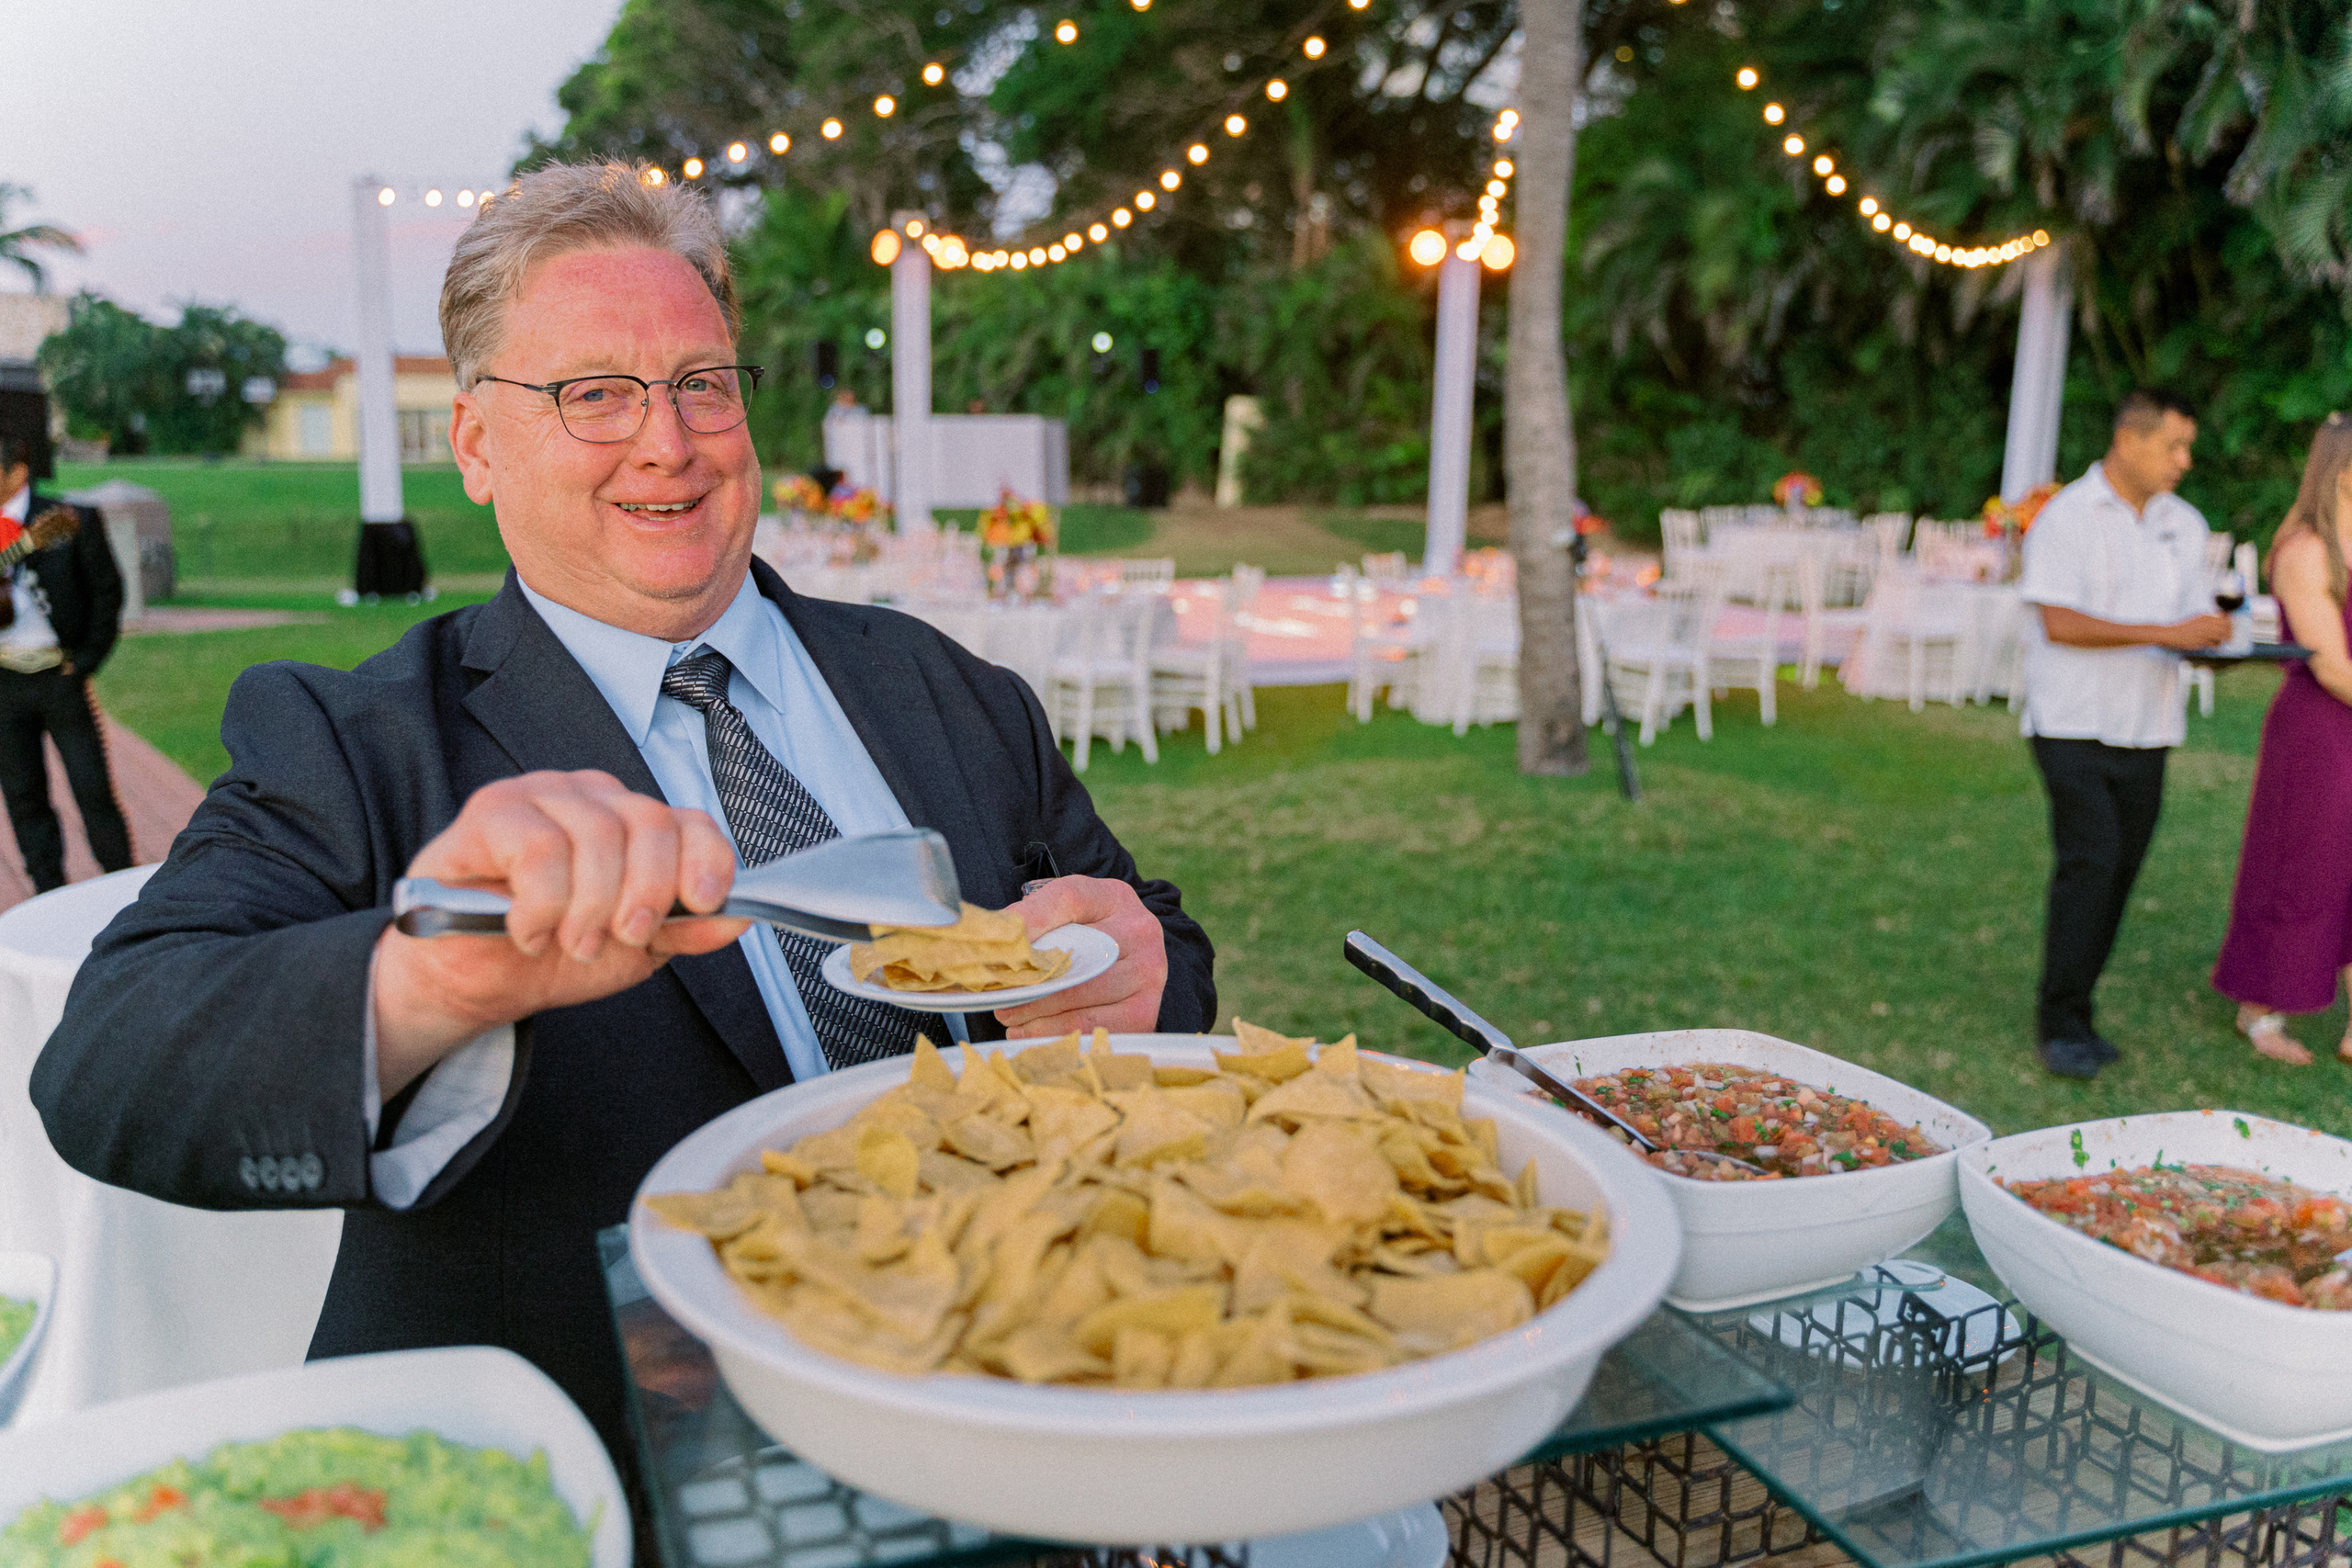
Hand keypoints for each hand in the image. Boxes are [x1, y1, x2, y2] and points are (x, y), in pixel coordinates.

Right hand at [372, 770, 748, 1095]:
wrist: (475, 980)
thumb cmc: (553, 951)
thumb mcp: (635, 950)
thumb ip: (685, 929)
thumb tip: (736, 918)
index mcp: (635, 823)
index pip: (692, 821)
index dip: (707, 861)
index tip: (701, 902)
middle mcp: (594, 798)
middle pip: (651, 825)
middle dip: (645, 895)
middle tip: (620, 936)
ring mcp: (542, 795)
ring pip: (597, 837)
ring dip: (587, 909)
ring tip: (569, 942)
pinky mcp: (491, 811)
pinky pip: (539, 849)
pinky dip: (542, 904)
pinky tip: (528, 929)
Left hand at [992, 874, 1167, 1038]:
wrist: (1127, 949)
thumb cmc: (1089, 929)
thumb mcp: (1064, 907)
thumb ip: (1032, 914)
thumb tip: (998, 936)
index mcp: (1115, 898)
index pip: (1066, 901)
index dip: (1028, 924)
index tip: (998, 946)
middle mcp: (1141, 935)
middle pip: (1072, 968)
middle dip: (1028, 990)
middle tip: (999, 1001)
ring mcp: (1148, 977)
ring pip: (1080, 1007)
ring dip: (1036, 1019)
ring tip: (1011, 1019)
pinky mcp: (1143, 1014)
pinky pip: (1092, 1033)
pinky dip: (1056, 1038)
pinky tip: (1032, 1033)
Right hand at [2166, 612, 2231, 649]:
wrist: (2171, 634)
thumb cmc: (2183, 628)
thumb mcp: (2197, 619)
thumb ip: (2208, 620)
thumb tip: (2221, 621)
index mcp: (2205, 617)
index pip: (2224, 619)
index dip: (2230, 625)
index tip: (2231, 630)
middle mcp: (2206, 623)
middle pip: (2225, 627)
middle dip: (2229, 633)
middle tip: (2230, 638)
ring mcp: (2203, 631)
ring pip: (2221, 635)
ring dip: (2224, 639)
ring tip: (2222, 642)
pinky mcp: (2200, 640)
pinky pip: (2214, 643)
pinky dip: (2216, 645)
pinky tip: (2213, 646)